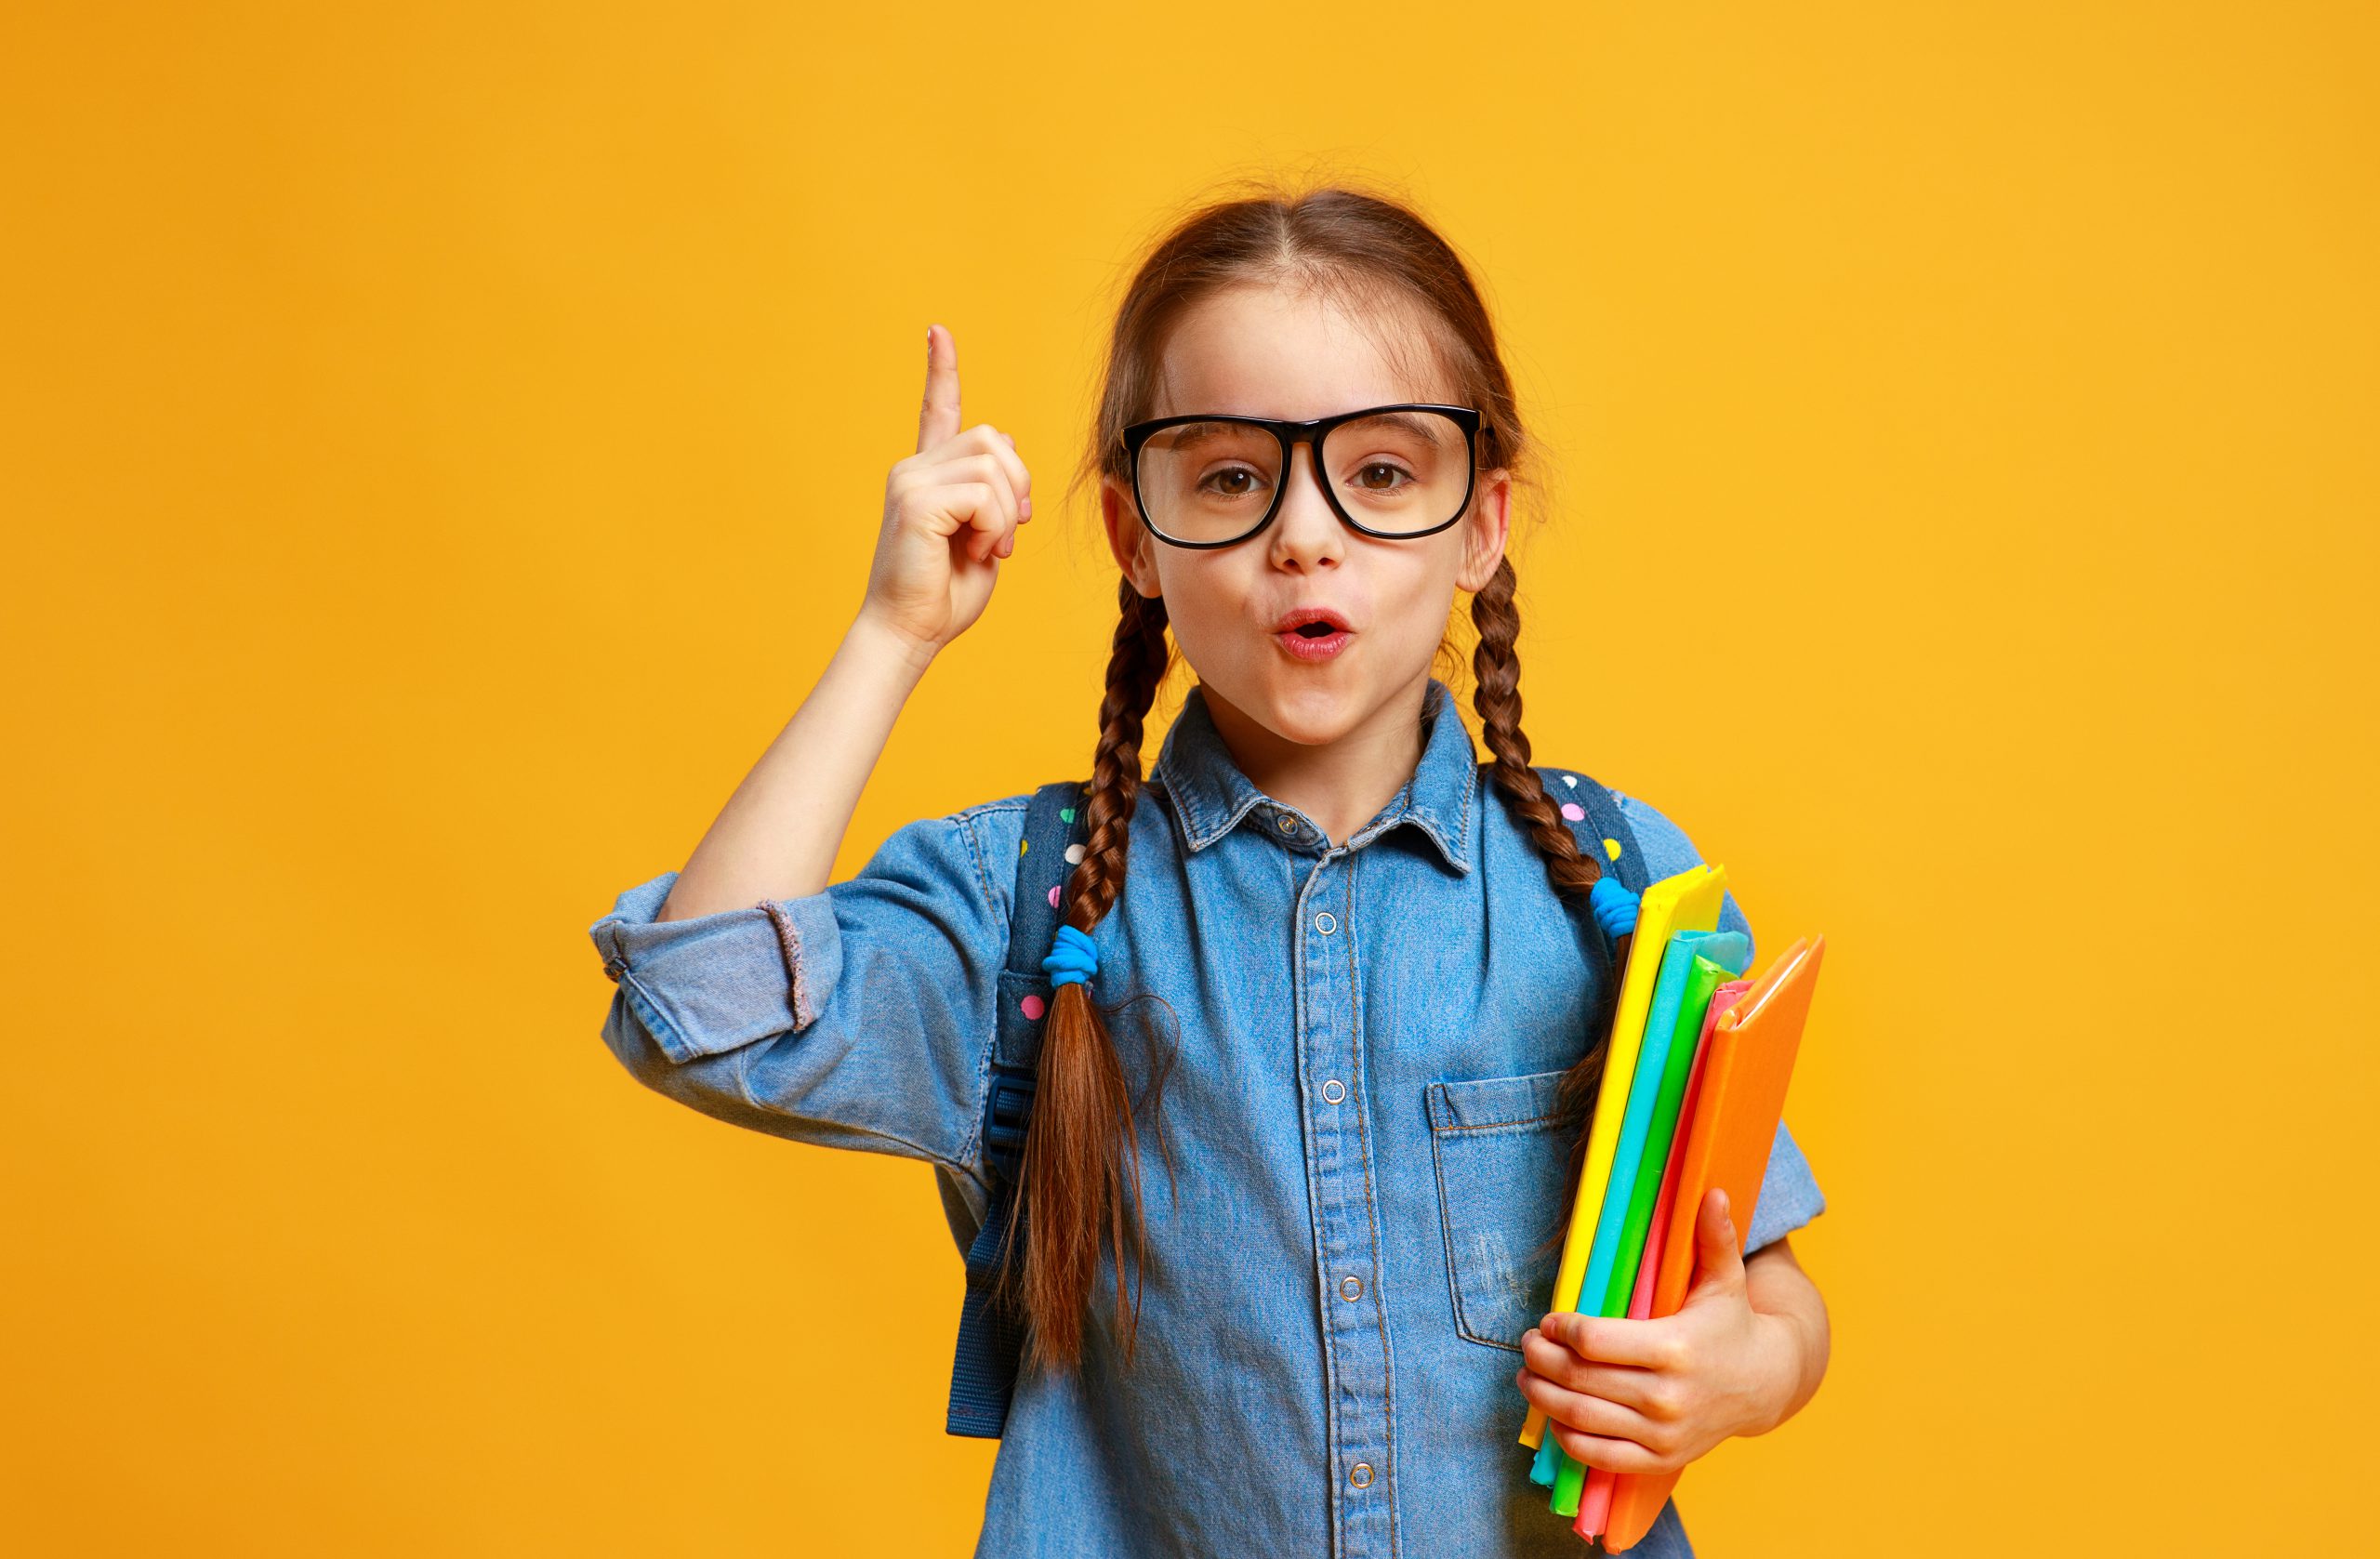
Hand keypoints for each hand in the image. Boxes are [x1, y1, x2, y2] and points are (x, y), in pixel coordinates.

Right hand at [856, 324, 1034, 658]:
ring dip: (1006, 515)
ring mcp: (911, 482)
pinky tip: (975, 553)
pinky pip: (985, 495)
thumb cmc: (943, 595)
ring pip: (995, 465)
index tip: (938, 331)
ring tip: (985, 549)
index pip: (937, 410)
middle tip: (1004, 537)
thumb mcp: (982, 536)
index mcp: (928, 475)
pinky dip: (995, 529)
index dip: (941, 370)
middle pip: (996, 441)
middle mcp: (914, 469)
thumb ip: (993, 495)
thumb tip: (1010, 451)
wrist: (909, 633)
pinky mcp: (916, 502)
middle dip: (1018, 487)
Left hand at [1512, 1189, 1794, 1476]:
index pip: (1595, 1341)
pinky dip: (1569, 1439)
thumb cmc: (1731, 1324)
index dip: (1562, 1329)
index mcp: (1674, 1347)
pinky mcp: (1661, 1459)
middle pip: (1580, 1378)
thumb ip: (1714, 1237)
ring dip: (1544, 1396)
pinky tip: (1555, 1417)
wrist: (1765, 1385)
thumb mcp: (1725, 1279)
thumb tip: (1714, 1192)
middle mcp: (1667, 1396)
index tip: (1549, 1320)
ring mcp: (1663, 1433)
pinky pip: (1600, 1456)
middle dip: (1542, 1359)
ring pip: (1582, 1417)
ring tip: (1527, 1376)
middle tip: (1528, 1344)